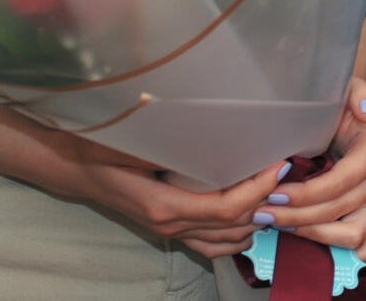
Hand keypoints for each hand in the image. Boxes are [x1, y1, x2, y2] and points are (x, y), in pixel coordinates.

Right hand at [55, 134, 285, 258]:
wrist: (76, 168)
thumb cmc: (99, 150)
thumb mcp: (125, 140)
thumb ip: (157, 136)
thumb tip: (188, 118)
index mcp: (164, 205)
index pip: (225, 208)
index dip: (257, 190)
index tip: (279, 165)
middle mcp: (171, 225)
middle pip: (233, 225)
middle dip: (266, 202)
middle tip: (289, 173)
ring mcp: (171, 232)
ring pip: (227, 240)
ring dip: (256, 219)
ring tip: (278, 190)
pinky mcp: (171, 230)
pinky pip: (212, 246)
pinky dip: (237, 236)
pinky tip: (253, 217)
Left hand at [257, 78, 365, 260]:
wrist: (338, 121)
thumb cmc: (336, 108)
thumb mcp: (344, 89)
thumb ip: (359, 92)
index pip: (341, 182)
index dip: (308, 193)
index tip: (276, 192)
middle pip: (338, 210)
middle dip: (297, 215)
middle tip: (264, 211)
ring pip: (350, 233)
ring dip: (312, 234)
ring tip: (279, 225)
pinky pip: (363, 243)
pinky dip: (344, 251)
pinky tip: (317, 249)